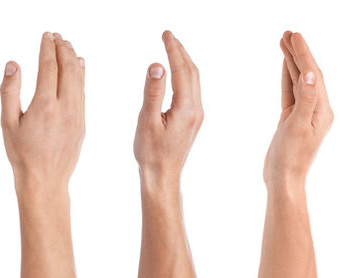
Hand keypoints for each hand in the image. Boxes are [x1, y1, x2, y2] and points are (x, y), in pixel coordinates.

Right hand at [1, 32, 84, 191]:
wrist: (45, 180)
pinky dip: (80, 76)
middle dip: (63, 49)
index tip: (46, 35)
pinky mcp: (82, 123)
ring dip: (73, 60)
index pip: (49, 67)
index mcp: (44, 106)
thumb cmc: (21, 153)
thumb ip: (10, 91)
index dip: (48, 48)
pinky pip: (83, 93)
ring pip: (79, 80)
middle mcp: (65, 108)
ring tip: (67, 46)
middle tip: (56, 36)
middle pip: (68, 69)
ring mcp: (76, 115)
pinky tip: (78, 67)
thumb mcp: (8, 122)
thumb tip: (14, 64)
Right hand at [134, 31, 202, 185]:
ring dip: (184, 62)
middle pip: (192, 72)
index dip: (174, 50)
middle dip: (180, 51)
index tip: (165, 34)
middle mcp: (196, 110)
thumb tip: (157, 66)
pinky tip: (176, 71)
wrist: (163, 176)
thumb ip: (153, 92)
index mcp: (186, 109)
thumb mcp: (147, 120)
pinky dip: (184, 75)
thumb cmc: (151, 152)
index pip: (182, 70)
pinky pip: (192, 90)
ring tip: (171, 47)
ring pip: (193, 81)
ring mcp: (197, 115)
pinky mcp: (193, 119)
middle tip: (167, 35)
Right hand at [264, 31, 332, 188]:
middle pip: (309, 74)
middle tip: (289, 32)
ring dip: (292, 60)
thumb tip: (310, 73)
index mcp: (323, 110)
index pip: (315, 75)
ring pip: (299, 80)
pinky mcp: (293, 118)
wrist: (283, 180)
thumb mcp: (298, 126)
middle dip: (299, 52)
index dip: (305, 54)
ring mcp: (305, 113)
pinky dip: (288, 75)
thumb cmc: (290, 158)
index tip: (295, 36)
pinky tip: (285, 63)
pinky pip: (291, 91)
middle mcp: (317, 109)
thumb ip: (305, 99)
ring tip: (284, 40)